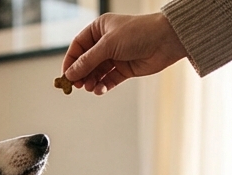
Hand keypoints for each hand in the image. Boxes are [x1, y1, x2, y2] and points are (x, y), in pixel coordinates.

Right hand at [61, 12, 187, 93]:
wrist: (166, 41)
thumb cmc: (139, 32)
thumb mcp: (108, 45)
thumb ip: (88, 61)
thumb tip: (71, 73)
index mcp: (99, 29)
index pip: (78, 46)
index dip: (70, 61)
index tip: (65, 75)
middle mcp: (106, 42)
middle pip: (86, 61)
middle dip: (81, 74)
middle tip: (76, 85)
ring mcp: (115, 56)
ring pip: (96, 72)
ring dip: (91, 81)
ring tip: (90, 87)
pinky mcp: (124, 69)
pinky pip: (108, 80)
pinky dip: (103, 86)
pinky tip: (100, 89)